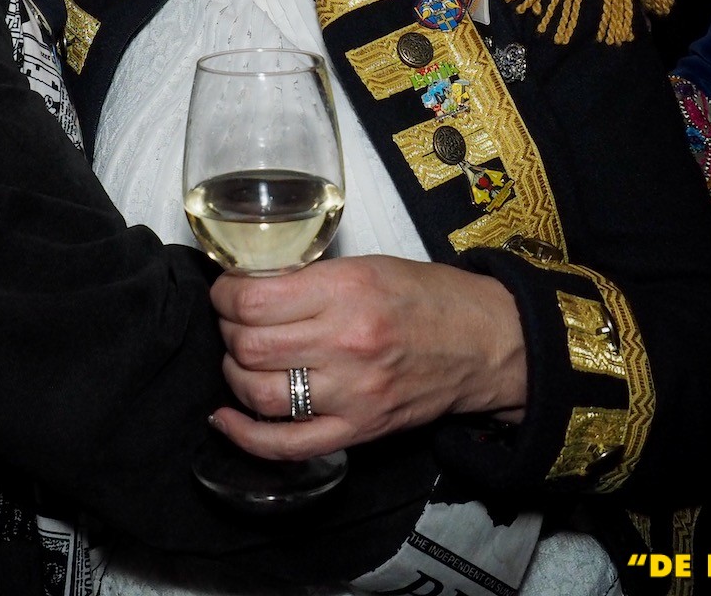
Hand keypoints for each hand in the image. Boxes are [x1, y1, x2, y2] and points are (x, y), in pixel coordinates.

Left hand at [208, 255, 526, 460]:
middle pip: (249, 345)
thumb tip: (252, 287)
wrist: (485, 342)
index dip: (225, 295)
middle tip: (233, 321)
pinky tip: (227, 420)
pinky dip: (247, 436)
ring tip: (241, 359)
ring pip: (259, 394)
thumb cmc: (428, 298)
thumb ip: (310, 279)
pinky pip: (288, 445)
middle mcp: (346, 343)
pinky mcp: (359, 430)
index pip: (253, 300)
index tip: (227, 292)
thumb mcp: (367, 266)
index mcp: (347, 292)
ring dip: (235, 375)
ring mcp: (352, 393)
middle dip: (227, 330)